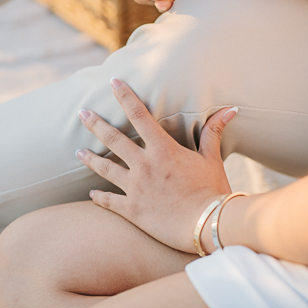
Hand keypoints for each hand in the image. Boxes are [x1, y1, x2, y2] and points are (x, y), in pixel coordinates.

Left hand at [76, 79, 237, 253]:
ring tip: (77, 152)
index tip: (112, 82)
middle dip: (95, 123)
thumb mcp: (212, 160)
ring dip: (89, 158)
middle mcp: (144, 166)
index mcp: (162, 150)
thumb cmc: (212, 192)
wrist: (206, 225)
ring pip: (105, 168)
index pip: (139, 115)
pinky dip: (99, 197)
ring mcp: (135, 188)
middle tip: (81, 113)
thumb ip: (213, 133)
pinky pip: (109, 202)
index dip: (125, 96)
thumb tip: (229, 109)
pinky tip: (91, 194)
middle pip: (113, 139)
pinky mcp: (132, 211)